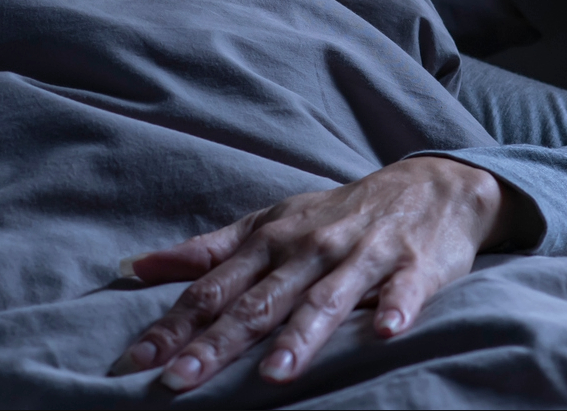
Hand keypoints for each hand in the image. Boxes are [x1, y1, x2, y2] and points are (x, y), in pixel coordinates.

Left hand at [110, 156, 514, 390]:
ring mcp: (362, 257)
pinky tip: (386, 333)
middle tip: (181, 380)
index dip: (174, 325)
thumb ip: (208, 251)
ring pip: (326, 300)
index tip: (138, 360)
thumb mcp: (270, 223)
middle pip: (258, 302)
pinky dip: (396, 309)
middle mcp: (310, 249)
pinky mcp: (414, 266)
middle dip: (218, 342)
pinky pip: (404, 291)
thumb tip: (137, 266)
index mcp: (270, 242)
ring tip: (274, 374)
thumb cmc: (337, 213)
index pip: (214, 290)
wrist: (429, 186)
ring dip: (300, 336)